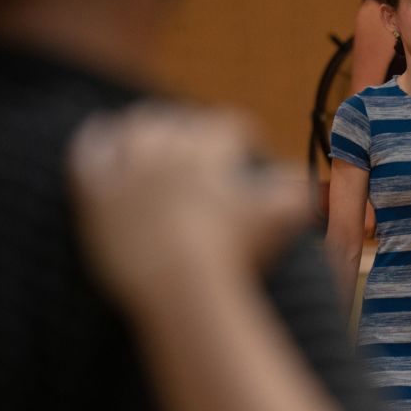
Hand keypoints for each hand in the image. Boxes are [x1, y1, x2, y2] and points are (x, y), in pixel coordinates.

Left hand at [68, 102, 310, 307]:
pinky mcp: (95, 192)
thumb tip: (318, 186)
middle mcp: (165, 147)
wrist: (180, 287)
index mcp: (208, 147)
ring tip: (154, 138)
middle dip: (193, 131)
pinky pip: (91, 151)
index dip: (242, 134)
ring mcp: (127, 168)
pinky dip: (98, 139)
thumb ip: (301, 195)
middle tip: (201, 148)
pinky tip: (102, 135)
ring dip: (148, 130)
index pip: (227, 125)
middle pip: (179, 123)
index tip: (248, 146)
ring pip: (135, 130)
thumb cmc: (236, 252)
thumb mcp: (281, 218)